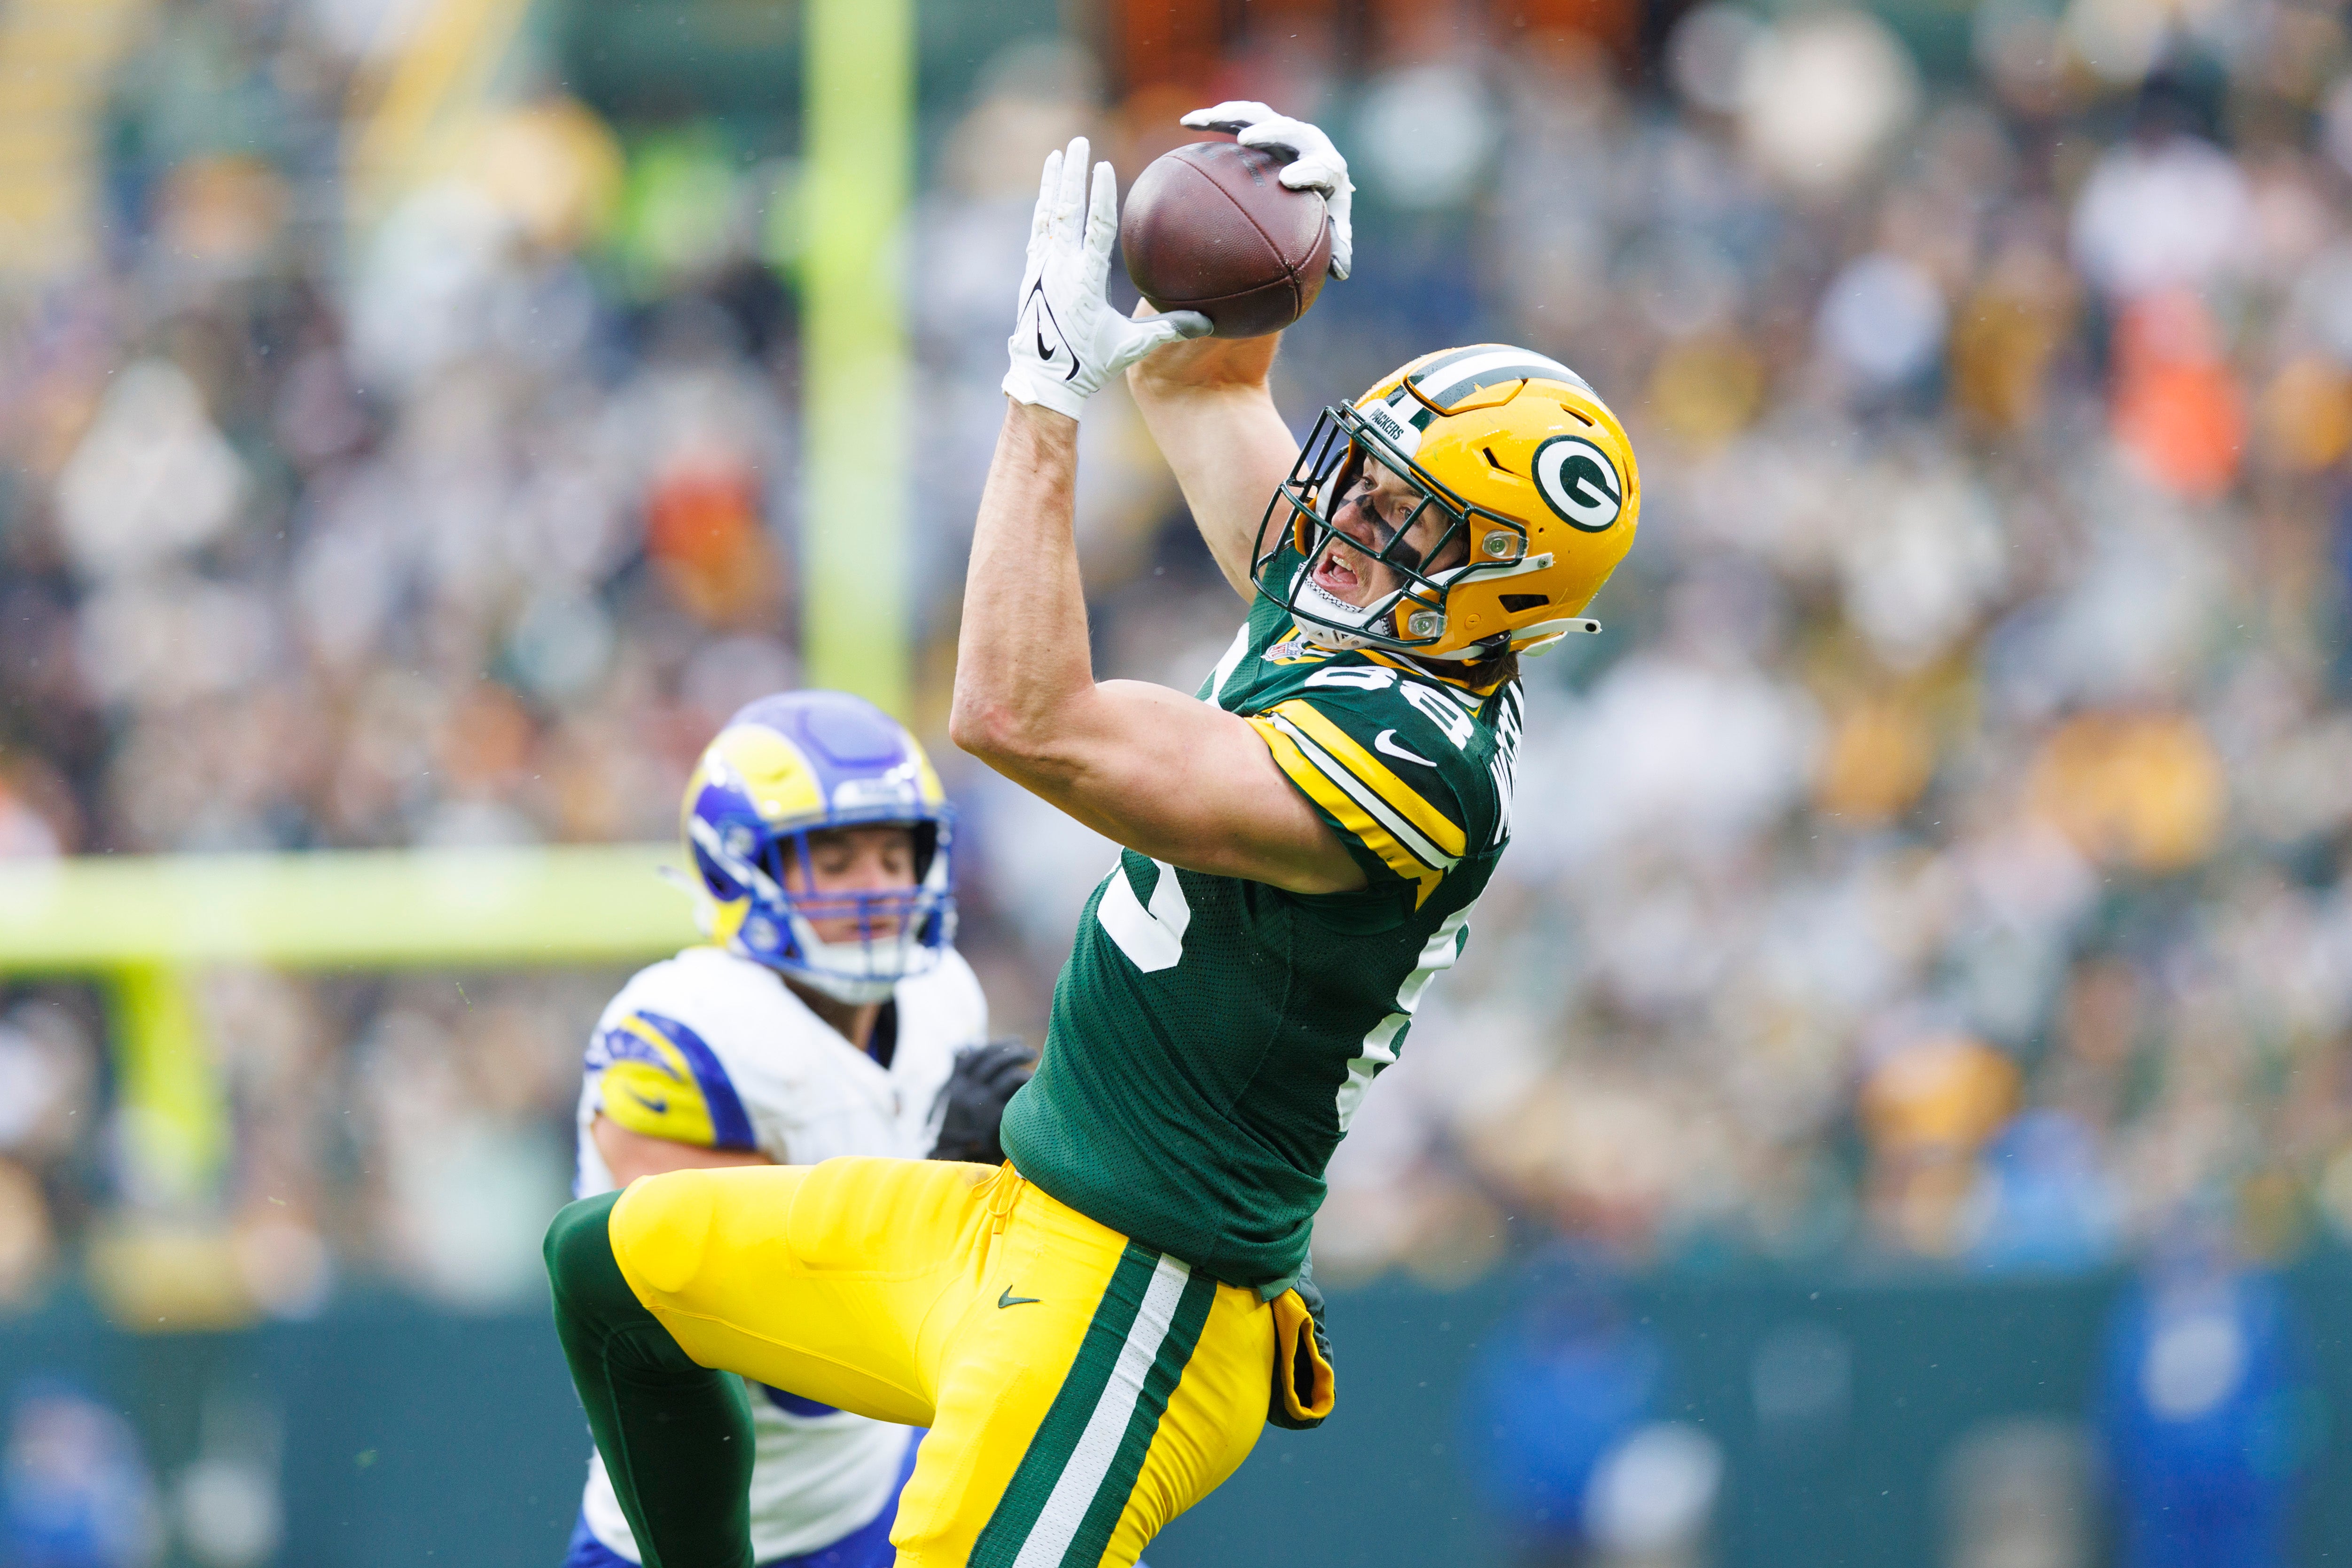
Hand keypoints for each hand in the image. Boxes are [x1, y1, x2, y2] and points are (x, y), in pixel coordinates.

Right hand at [927, 1040, 1038, 1164]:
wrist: (952, 1163)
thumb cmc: (955, 1131)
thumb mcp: (949, 1101)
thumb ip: (958, 1077)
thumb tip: (962, 1049)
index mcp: (954, 1085)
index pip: (976, 1056)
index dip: (998, 1046)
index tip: (1015, 1041)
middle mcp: (966, 1091)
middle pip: (994, 1061)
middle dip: (1015, 1052)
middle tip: (1031, 1052)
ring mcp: (980, 1103)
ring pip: (1008, 1075)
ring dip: (1024, 1070)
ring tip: (1034, 1072)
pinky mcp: (995, 1117)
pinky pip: (1017, 1093)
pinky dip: (1027, 1088)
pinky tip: (1034, 1089)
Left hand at [1003, 137, 1210, 420]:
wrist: (1042, 380)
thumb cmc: (1089, 364)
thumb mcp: (1131, 347)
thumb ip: (1167, 330)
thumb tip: (1209, 322)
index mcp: (1087, 282)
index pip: (1096, 229)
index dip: (1101, 197)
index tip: (1102, 166)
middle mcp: (1062, 269)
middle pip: (1068, 211)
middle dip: (1073, 174)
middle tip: (1078, 142)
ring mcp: (1043, 269)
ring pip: (1048, 216)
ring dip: (1053, 183)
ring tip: (1058, 154)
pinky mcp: (1031, 274)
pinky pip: (1038, 232)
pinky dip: (1042, 208)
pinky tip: (1047, 192)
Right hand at [1181, 102, 1353, 280]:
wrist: (1313, 182)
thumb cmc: (1320, 213)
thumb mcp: (1328, 232)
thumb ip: (1335, 248)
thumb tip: (1340, 272)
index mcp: (1329, 167)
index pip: (1324, 167)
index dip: (1309, 171)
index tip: (1287, 180)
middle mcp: (1308, 142)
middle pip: (1291, 130)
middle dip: (1270, 132)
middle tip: (1245, 140)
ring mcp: (1283, 130)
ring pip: (1260, 115)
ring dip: (1235, 115)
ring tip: (1210, 119)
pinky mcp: (1261, 123)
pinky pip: (1237, 117)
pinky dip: (1214, 116)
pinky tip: (1189, 121)